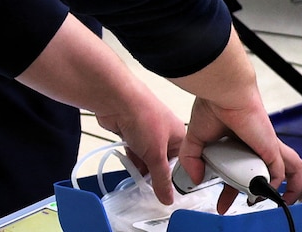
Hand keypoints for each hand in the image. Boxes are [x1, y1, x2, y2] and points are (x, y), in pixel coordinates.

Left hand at [93, 87, 186, 205]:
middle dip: (156, 175)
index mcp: (181, 136)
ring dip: (142, 169)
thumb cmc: (146, 120)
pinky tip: (130, 170)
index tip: (168, 195)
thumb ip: (161, 179)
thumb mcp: (156, 154)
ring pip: (148, 159)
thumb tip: (168, 199)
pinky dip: (133, 162)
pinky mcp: (133, 135)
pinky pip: (135, 154)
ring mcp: (149, 135)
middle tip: (151, 192)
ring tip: (139, 183)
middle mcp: (167, 135)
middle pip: (164, 163)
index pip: (182, 163)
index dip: (175, 179)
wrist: (119, 102)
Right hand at [177, 96, 301, 210]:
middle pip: (276, 169)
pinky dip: (273, 184)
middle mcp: (257, 147)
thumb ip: (192, 160)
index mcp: (242, 144)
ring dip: (292, 185)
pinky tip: (263, 193)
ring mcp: (265, 147)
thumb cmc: (214, 106)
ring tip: (291, 200)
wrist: (224, 93)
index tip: (223, 204)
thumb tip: (196, 177)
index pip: (243, 172)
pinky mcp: (269, 148)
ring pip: (289, 167)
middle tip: (270, 202)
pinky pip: (278, 171)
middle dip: (278, 187)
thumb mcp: (196, 140)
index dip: (232, 191)